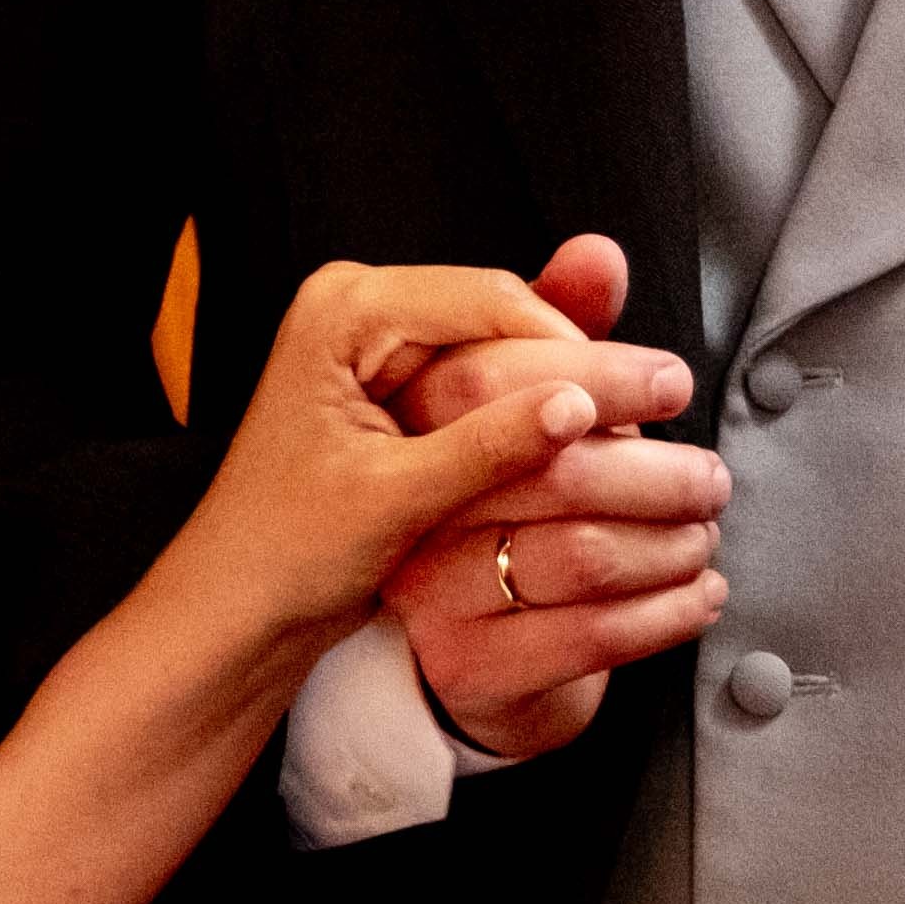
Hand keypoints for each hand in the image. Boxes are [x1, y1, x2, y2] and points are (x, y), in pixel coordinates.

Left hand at [192, 262, 621, 641]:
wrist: (239, 603)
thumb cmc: (285, 551)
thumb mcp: (392, 500)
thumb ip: (484, 448)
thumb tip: (574, 406)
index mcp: (342, 312)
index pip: (488, 300)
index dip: (571, 346)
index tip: (639, 392)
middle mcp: (358, 311)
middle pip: (500, 316)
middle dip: (581, 363)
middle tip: (664, 396)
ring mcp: (377, 346)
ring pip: (500, 351)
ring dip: (564, 389)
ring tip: (642, 427)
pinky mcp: (394, 387)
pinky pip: (481, 384)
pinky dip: (529, 415)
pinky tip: (586, 445)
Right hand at [383, 234, 728, 758]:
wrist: (453, 649)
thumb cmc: (497, 502)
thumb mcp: (519, 404)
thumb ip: (554, 327)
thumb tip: (598, 253)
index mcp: (405, 423)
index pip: (491, 379)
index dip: (594, 371)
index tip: (670, 383)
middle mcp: (411, 506)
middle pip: (548, 469)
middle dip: (655, 469)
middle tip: (710, 475)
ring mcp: (432, 593)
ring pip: (578, 553)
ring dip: (669, 541)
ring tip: (704, 530)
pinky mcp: (471, 665)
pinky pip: (588, 636)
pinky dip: (665, 613)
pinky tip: (699, 593)